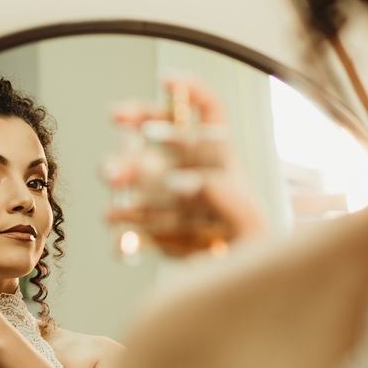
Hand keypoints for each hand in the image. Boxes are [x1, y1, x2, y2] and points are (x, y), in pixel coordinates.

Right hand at [107, 79, 267, 256]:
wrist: (243, 287)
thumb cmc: (255, 252)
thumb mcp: (251, 221)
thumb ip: (224, 198)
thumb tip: (183, 182)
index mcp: (220, 161)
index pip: (209, 114)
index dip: (190, 90)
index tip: (167, 81)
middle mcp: (191, 172)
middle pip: (162, 132)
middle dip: (137, 118)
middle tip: (116, 116)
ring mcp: (170, 200)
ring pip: (140, 175)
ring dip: (122, 169)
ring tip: (111, 176)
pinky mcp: (156, 231)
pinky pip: (133, 225)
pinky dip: (123, 230)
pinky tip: (119, 235)